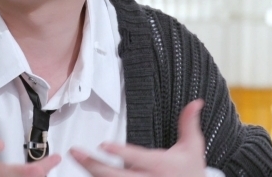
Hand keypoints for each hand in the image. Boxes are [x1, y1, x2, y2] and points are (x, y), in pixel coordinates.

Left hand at [70, 99, 206, 176]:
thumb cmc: (190, 172)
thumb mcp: (192, 147)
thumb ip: (188, 124)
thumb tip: (195, 102)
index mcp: (161, 166)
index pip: (138, 158)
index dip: (121, 153)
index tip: (104, 145)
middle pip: (117, 176)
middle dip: (94, 165)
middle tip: (76, 152)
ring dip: (91, 173)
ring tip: (76, 159)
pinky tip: (86, 174)